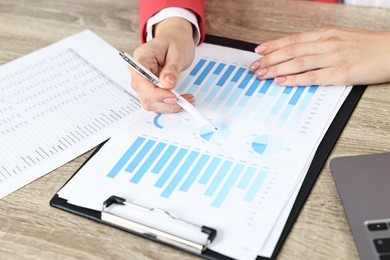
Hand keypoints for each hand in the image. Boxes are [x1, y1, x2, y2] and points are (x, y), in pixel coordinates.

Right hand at [131, 17, 195, 112]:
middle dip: (166, 102)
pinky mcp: (150, 90)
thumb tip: (168, 84)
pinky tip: (183, 100)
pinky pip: (157, 103)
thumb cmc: (175, 42)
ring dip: (169, 106)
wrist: (174, 39)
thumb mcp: (177, 52)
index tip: (174, 97)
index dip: (157, 93)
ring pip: (151, 103)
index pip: (141, 81)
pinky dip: (170, 105)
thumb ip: (172, 68)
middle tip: (186, 100)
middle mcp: (138, 73)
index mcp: (140, 59)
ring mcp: (143, 83)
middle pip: (145, 95)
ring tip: (188, 100)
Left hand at [249, 28, 389, 85]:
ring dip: (276, 69)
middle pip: (291, 51)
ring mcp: (333, 58)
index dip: (273, 45)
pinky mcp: (340, 73)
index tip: (258, 51)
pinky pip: (312, 77)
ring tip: (261, 74)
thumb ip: (320, 44)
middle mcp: (327, 43)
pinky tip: (281, 81)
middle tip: (254, 66)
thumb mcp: (342, 37)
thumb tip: (298, 52)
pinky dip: (294, 79)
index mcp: (326, 34)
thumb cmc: (368, 46)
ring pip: (297, 63)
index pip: (293, 39)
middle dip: (269, 59)